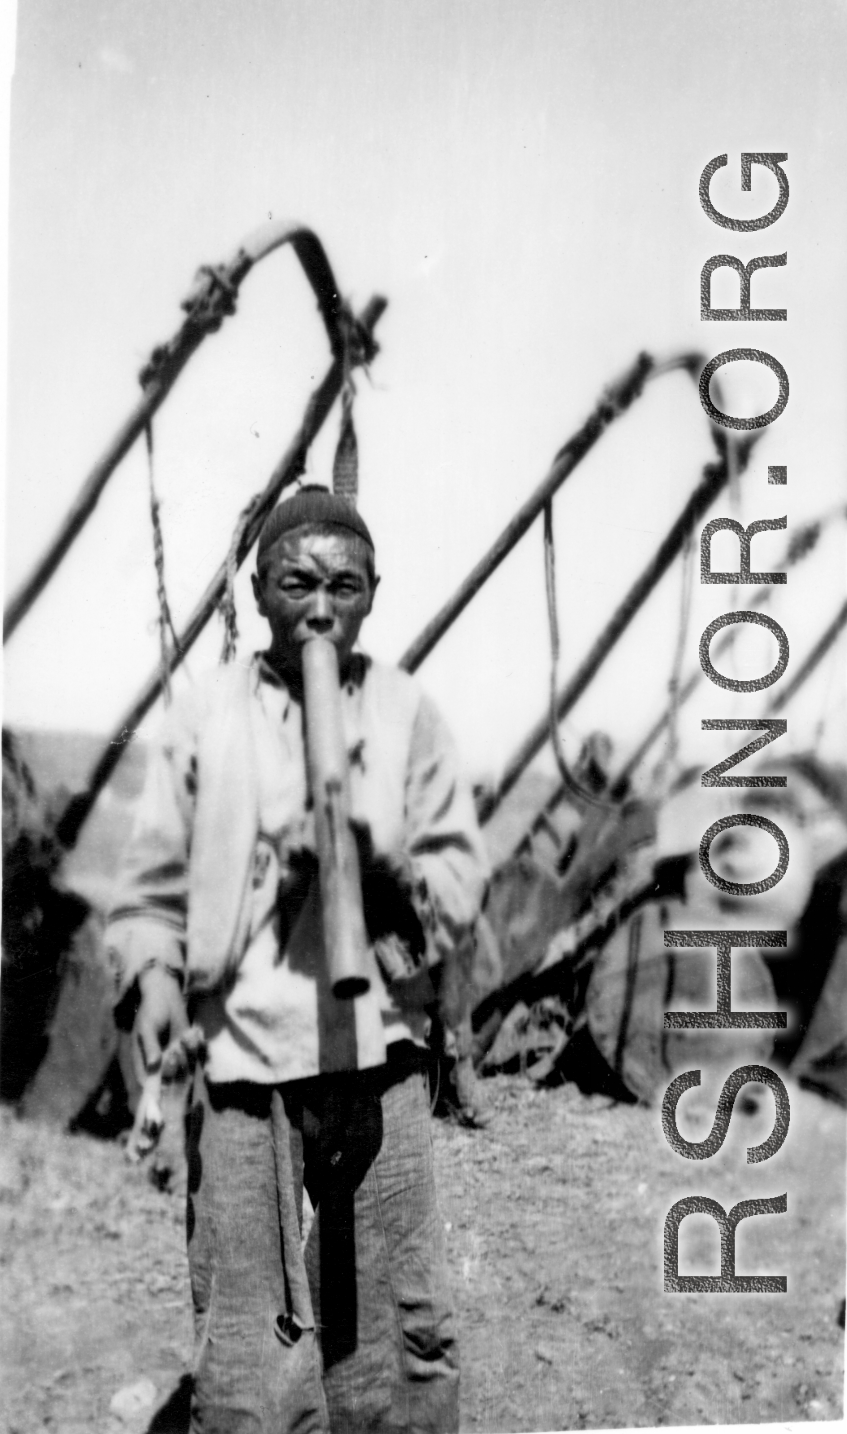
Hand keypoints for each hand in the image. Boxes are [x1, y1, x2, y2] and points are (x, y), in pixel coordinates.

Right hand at [133, 966, 186, 1081]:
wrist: (165, 996)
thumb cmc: (151, 1010)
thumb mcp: (148, 1027)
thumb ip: (150, 1046)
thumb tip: (152, 1065)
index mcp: (143, 1061)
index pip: (148, 1083)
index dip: (157, 1089)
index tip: (166, 1085)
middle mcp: (159, 1063)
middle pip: (169, 1078)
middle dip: (175, 1068)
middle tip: (176, 1050)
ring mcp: (174, 1057)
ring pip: (185, 1068)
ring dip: (187, 1055)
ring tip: (184, 1036)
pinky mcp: (187, 1049)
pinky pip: (195, 1056)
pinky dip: (197, 1047)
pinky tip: (193, 1033)